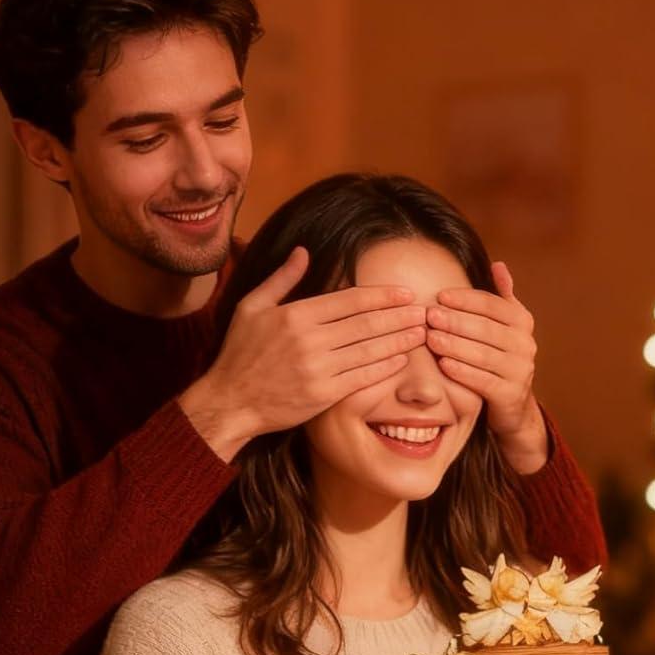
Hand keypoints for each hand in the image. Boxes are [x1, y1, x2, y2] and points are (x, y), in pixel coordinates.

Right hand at [180, 247, 427, 461]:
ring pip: (369, 350)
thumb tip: (303, 252)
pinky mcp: (323, 395)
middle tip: (424, 311)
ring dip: (399, 340)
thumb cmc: (240, 353)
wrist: (230, 402)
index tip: (405, 292)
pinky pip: (362, 378)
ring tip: (420, 332)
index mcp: (296, 315)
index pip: (350, 300)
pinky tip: (401, 360)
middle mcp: (310, 340)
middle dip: (399, 316)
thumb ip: (282, 279)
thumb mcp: (252, 307)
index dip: (382, 295)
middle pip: (366, 323)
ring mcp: (318, 369)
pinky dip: (385, 368)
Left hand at [426, 262, 546, 472]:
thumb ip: (501, 297)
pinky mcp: (510, 394)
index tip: (440, 296)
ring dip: (455, 345)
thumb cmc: (499, 357)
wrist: (513, 405)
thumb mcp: (503, 326)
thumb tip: (498, 264)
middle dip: (455, 321)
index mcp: (522, 322)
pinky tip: (443, 364)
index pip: (492, 304)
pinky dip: (463, 371)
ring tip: (430, 338)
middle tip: (429, 315)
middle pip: (486, 328)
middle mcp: (526, 344)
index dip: (466, 299)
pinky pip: (483, 380)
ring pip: (483, 354)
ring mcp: (521, 370)